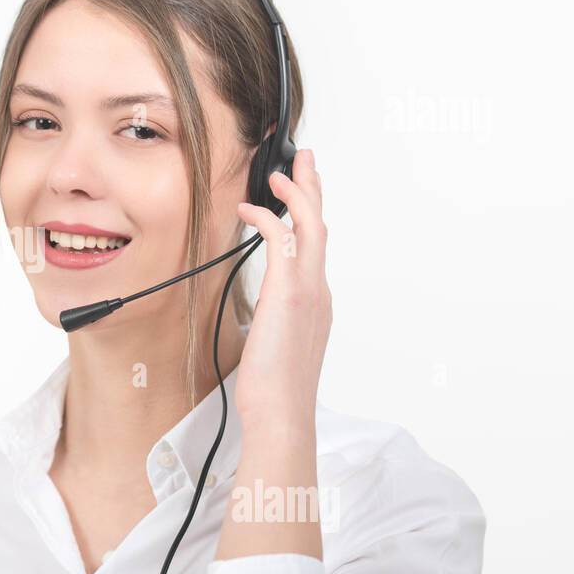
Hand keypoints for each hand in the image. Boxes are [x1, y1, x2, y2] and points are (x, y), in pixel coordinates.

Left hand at [232, 148, 331, 428]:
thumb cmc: (275, 389)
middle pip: (322, 226)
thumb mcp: (278, 347)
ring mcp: (308, 291)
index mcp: (317, 303)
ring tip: (282, 169)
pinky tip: (251, 208)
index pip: (316, 248)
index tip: (301, 195)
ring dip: (297, 192)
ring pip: (311, 226)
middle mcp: (319, 292)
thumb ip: (277, 322)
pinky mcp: (289, 292)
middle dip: (313, 189)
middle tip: (305, 160)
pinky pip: (282, 241)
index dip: (310, 217)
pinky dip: (269, 218)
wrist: (281, 413)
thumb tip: (265, 318)